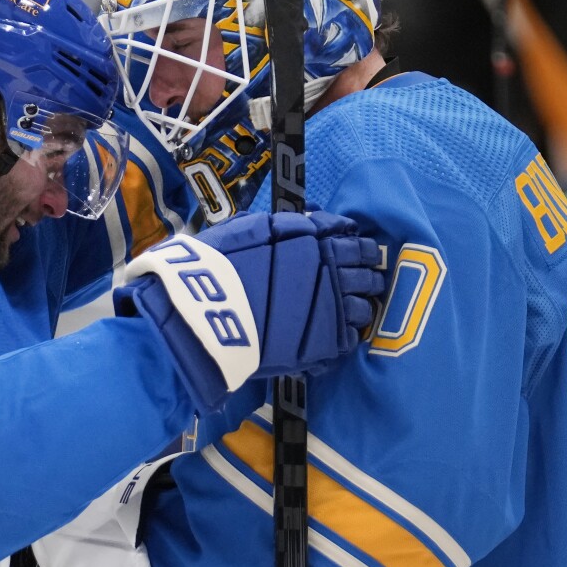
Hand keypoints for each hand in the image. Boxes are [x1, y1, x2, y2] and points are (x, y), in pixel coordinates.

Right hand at [116, 211, 381, 412]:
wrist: (201, 313)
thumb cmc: (213, 267)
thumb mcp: (246, 231)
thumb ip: (281, 229)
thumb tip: (307, 224)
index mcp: (310, 237)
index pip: (350, 237)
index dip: (356, 244)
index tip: (355, 249)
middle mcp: (327, 267)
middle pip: (365, 269)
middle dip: (366, 272)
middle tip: (363, 279)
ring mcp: (330, 306)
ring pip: (363, 305)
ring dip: (360, 304)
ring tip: (352, 309)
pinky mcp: (325, 342)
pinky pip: (350, 337)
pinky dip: (346, 334)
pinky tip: (335, 334)